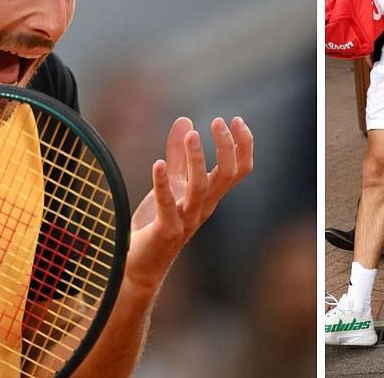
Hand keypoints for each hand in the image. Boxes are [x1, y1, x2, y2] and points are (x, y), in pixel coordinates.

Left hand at [126, 116, 253, 292]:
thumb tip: (185, 121)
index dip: (242, 146)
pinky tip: (157, 165)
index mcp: (209, 196)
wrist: (141, 264)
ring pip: (201, 188)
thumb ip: (178, 155)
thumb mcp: (171, 183)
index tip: (237, 120)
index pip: (238, 170)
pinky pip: (167, 205)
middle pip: (226, 175)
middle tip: (217, 121)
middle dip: (225, 147)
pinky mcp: (166, 231)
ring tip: (191, 135)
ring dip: (197, 160)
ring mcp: (186, 220)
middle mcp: (204, 207)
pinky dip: (162, 184)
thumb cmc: (158, 223)